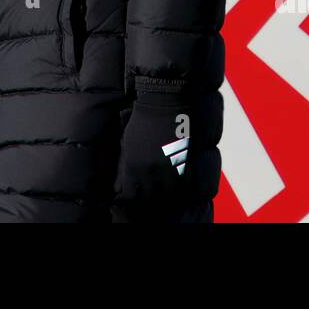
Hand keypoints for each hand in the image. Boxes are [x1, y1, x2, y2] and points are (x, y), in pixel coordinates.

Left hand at [112, 87, 222, 220]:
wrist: (164, 103)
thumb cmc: (143, 121)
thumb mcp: (128, 144)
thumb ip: (127, 165)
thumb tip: (122, 184)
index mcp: (132, 167)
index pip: (130, 197)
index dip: (132, 201)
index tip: (134, 201)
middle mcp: (150, 173)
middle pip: (149, 201)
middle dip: (148, 203)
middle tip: (149, 205)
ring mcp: (169, 171)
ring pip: (167, 199)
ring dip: (165, 200)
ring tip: (165, 200)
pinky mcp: (186, 166)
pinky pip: (184, 190)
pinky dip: (181, 193)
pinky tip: (178, 192)